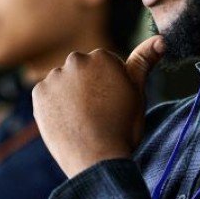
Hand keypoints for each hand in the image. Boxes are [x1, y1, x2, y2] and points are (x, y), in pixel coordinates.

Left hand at [33, 35, 164, 177]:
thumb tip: (160, 39)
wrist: (97, 159)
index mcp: (102, 56)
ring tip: (80, 119)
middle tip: (95, 113)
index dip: (108, 86)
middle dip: (86, 86)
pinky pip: (46, 95)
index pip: (102, 65)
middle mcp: (76, 60)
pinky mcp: (39, 92)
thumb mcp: (138, 93)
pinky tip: (65, 121)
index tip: (110, 103)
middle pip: (81, 71)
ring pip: (63, 83)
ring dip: (68, 96)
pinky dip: (53, 106)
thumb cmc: (122, 127)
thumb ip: (144, 61)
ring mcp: (55, 76)